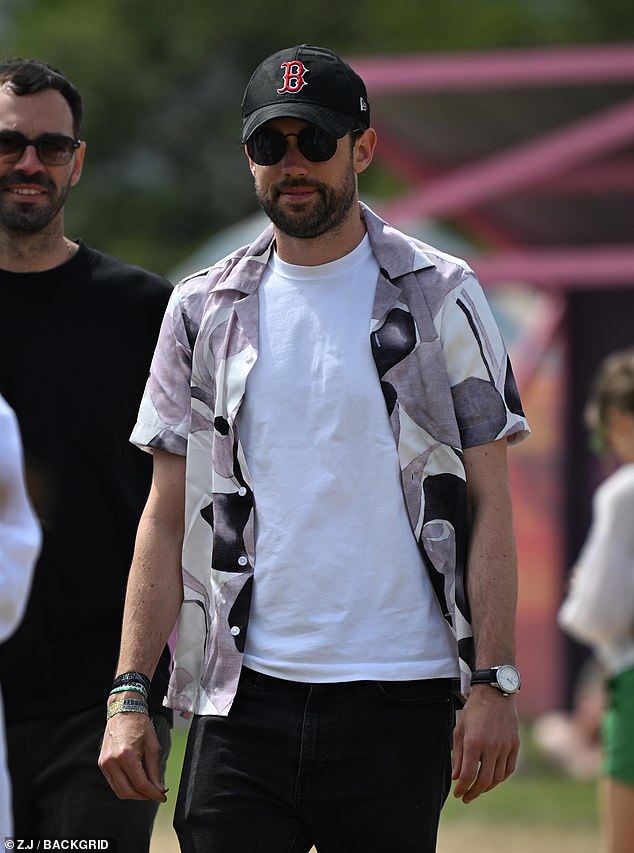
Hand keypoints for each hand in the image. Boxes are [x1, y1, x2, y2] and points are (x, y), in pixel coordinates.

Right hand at [98, 711, 166, 801]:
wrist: (123, 710)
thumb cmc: (139, 725)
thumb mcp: (153, 746)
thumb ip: (155, 770)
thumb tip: (159, 789)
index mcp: (125, 755)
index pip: (140, 784)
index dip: (153, 794)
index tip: (163, 797)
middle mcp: (111, 761)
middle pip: (127, 792)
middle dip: (143, 796)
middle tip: (156, 794)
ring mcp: (104, 763)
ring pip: (119, 791)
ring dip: (134, 794)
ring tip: (147, 788)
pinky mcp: (102, 764)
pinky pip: (114, 783)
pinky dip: (126, 786)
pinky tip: (136, 781)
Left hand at [451, 686, 519, 802]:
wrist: (495, 693)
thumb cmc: (474, 710)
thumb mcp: (460, 729)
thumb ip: (458, 755)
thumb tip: (457, 777)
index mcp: (474, 742)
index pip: (468, 775)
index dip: (462, 788)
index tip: (458, 794)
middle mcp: (491, 746)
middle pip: (484, 780)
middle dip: (474, 792)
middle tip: (466, 797)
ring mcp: (505, 746)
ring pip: (498, 777)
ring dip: (487, 787)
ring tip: (478, 788)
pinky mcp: (515, 745)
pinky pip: (509, 769)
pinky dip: (500, 777)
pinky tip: (493, 779)